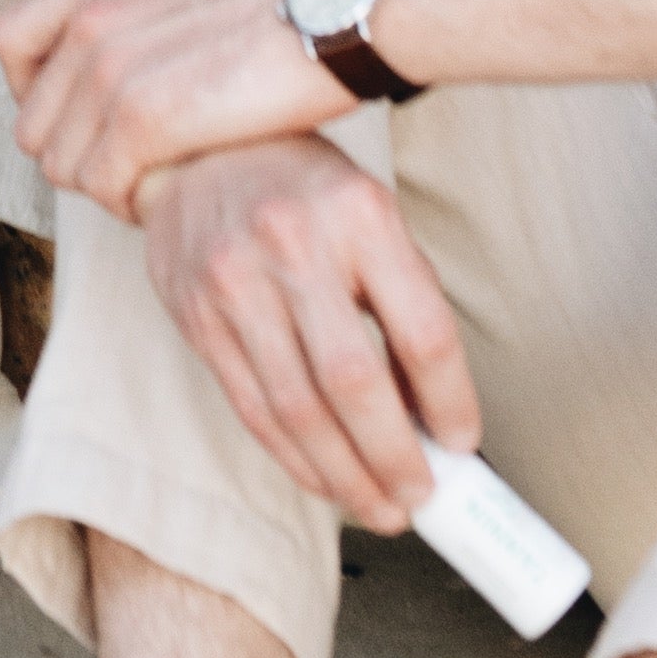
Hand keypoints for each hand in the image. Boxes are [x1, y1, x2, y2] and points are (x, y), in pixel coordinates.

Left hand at [0, 0, 360, 210]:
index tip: (84, 119)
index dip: (39, 92)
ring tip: (157, 181)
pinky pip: (102, 185)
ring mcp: (112, 65)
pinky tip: (171, 194)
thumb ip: (133, 8)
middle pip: (32, 119)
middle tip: (132, 167)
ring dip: (106, 184)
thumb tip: (104, 60)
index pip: (10, 40)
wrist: (341, 14)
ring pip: (62, 163)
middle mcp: (92, 12)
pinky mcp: (143, 117)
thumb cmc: (285, 4)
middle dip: (77, 153)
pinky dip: (130, 202)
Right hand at [137, 137, 474, 529]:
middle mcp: (294, 243)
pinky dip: (295, 458)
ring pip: (298, 409)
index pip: (422, 332)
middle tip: (421, 498)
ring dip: (346, 476)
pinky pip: (253, 408)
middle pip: (355, 382)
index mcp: (361, 212)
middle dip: (394, 458)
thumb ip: (403, 301)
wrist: (194, 150)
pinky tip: (326, 481)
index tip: (462, 445)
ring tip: (379, 507)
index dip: (450, 402)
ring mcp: (236, 280)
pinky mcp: (196, 315)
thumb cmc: (304, 191)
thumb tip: (434, 414)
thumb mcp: (371, 216)